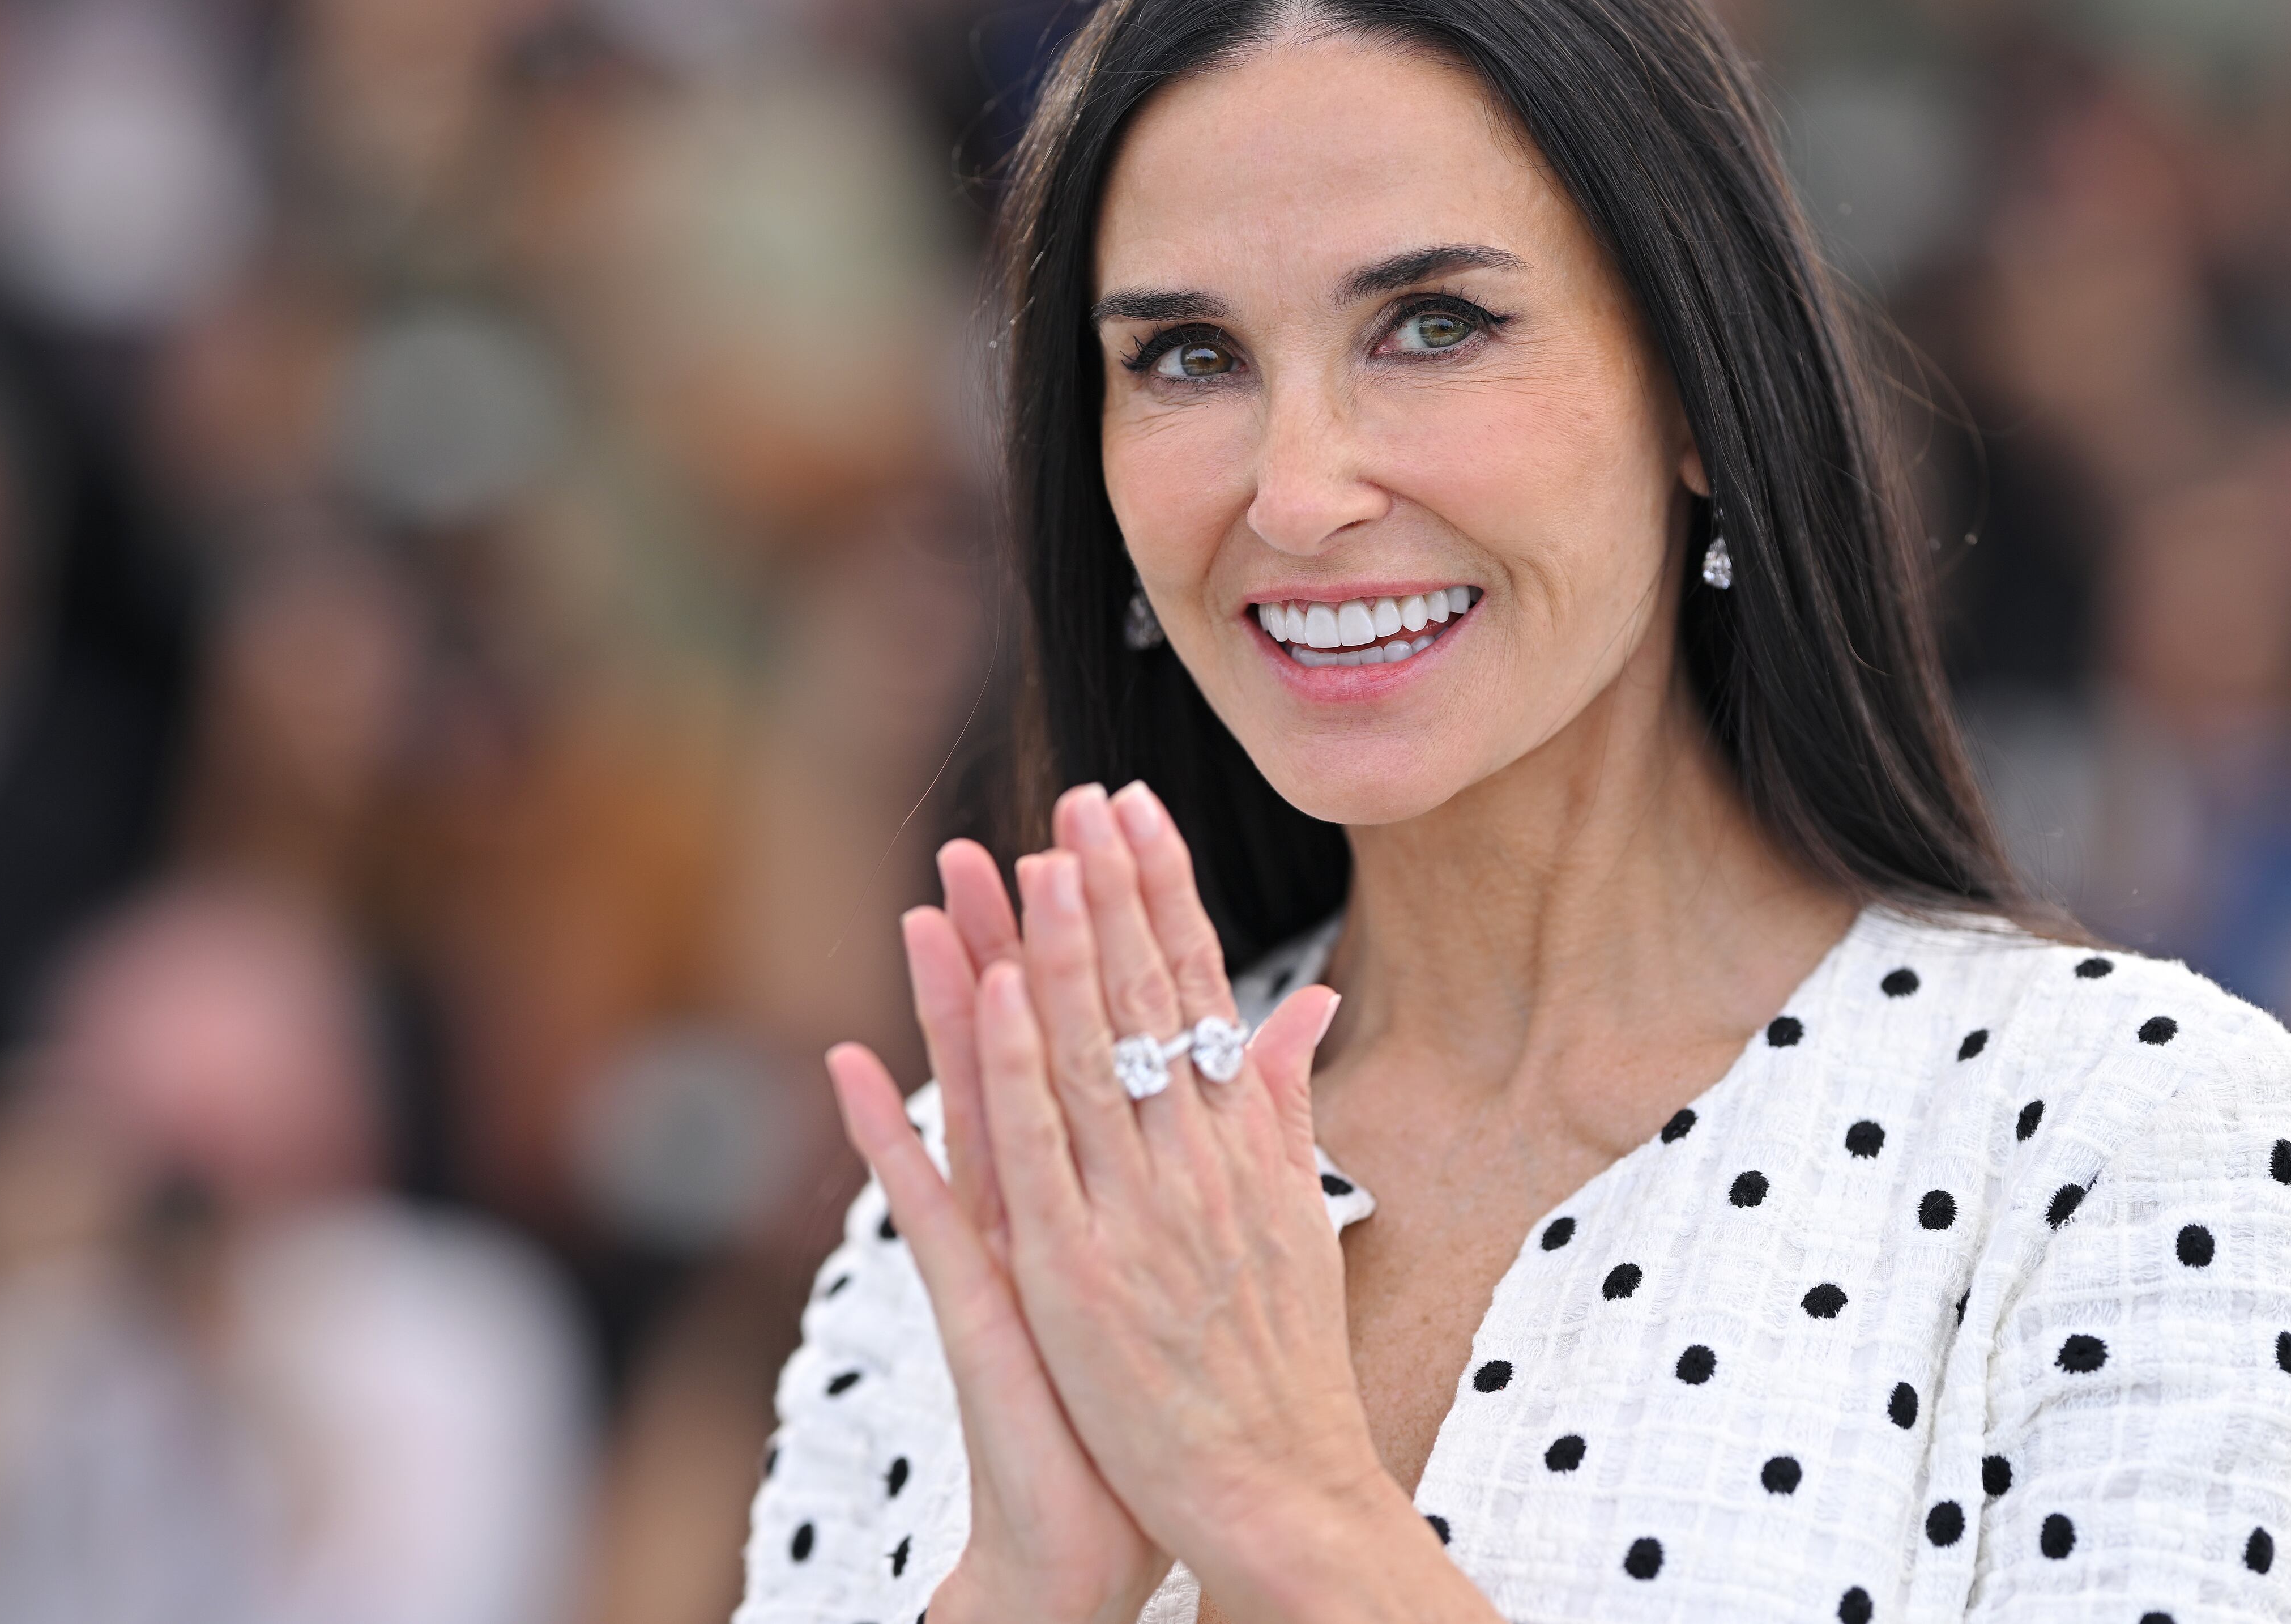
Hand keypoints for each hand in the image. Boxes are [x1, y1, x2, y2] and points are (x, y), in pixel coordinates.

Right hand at [826, 838, 1168, 1623]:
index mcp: (1102, 1175)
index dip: (1092, 939)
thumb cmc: (1158, 1391)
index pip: (1094, 1032)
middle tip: (988, 838)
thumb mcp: (1198, 1246)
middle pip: (1027, 1045)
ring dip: (946, 1007)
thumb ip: (1224, 1134)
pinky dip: (894, 1136)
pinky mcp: (979, 1302)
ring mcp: (1002, 1242)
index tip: (1092, 843)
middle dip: (1013, 941)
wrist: (1105, 1522)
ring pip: (972, 1099)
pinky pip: (928, 1206)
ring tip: (924, 911)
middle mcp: (1046, 1194)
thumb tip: (1258, 1047)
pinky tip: (851, 1068)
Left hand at [973, 782, 1386, 1595]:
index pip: (1197, 989)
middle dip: (1111, 893)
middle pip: (1144, 1002)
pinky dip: (1006, 1073)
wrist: (1282, 1493)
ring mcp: (1134, 1214)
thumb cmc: (1285, 1364)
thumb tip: (1303, 1013)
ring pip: (1086, 1055)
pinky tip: (987, 999)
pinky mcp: (1074, 1274)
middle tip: (1081, 798)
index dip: (1164, 894)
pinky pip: (1029, 1155)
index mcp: (1243, 1143)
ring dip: (1056, 952)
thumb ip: (1286, 1107)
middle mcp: (1195, 1162)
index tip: (1138, 811)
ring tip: (1032, 859)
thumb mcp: (1296, 1217)